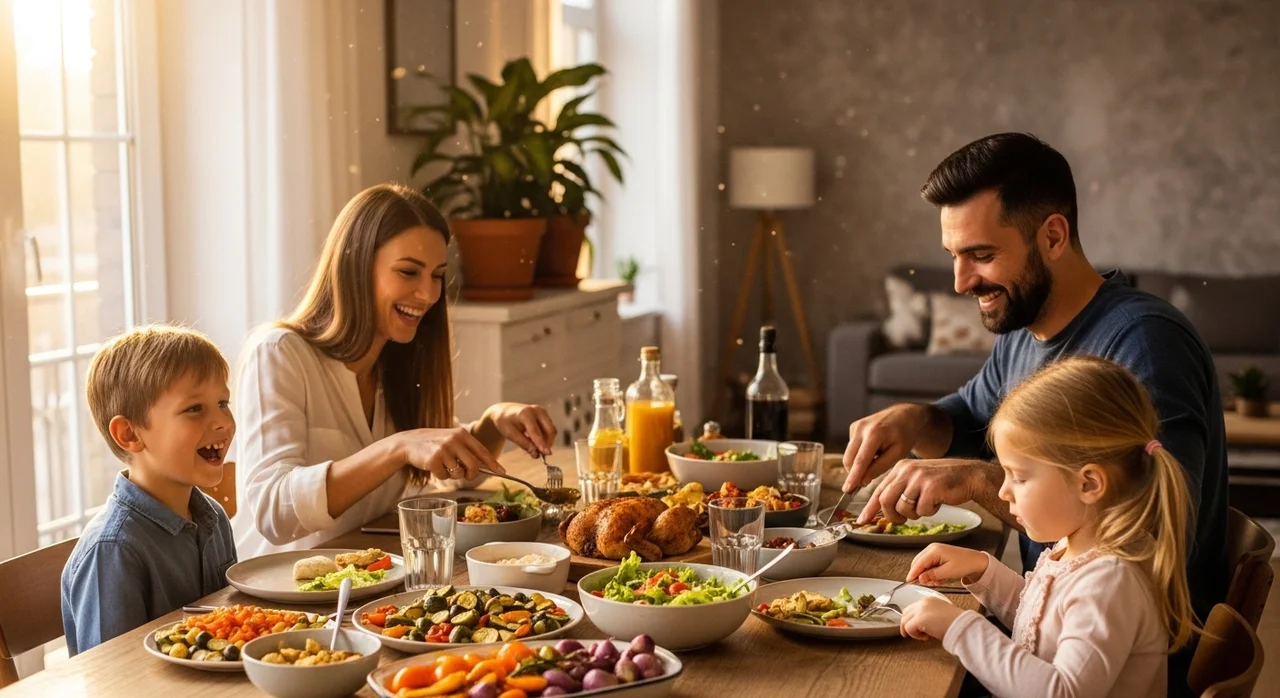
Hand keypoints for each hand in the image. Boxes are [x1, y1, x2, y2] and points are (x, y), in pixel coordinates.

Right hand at [393, 427, 504, 481]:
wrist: (409, 442)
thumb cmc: (435, 444)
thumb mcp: (453, 441)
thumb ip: (467, 450)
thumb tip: (486, 467)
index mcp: (462, 434)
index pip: (482, 451)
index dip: (493, 463)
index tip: (502, 471)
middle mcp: (455, 440)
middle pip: (474, 466)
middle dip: (471, 474)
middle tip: (465, 474)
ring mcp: (444, 450)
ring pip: (459, 473)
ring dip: (453, 474)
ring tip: (444, 465)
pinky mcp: (433, 460)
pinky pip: (444, 476)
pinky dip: (441, 475)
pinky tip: (434, 467)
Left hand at [481, 402, 557, 456]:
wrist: (505, 411)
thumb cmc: (506, 422)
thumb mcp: (510, 434)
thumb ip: (524, 443)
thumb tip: (536, 454)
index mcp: (525, 413)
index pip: (535, 431)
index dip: (541, 443)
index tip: (546, 453)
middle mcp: (537, 410)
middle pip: (550, 429)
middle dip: (548, 443)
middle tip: (543, 454)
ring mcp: (542, 411)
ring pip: (551, 430)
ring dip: (548, 441)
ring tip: (538, 449)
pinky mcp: (545, 414)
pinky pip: (550, 428)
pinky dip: (546, 437)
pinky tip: (538, 442)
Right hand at [842, 404, 932, 492]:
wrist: (904, 415)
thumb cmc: (904, 436)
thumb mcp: (898, 454)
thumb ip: (879, 468)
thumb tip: (862, 480)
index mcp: (875, 433)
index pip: (860, 460)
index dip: (853, 477)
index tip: (847, 489)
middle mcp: (861, 428)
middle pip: (850, 459)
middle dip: (854, 473)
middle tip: (865, 483)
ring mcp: (855, 426)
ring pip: (848, 455)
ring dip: (858, 464)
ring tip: (875, 462)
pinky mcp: (853, 427)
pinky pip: (851, 448)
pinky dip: (859, 455)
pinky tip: (873, 452)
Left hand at [857, 458, 985, 524]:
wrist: (968, 476)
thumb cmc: (941, 482)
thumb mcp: (916, 480)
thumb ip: (899, 490)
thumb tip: (881, 508)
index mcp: (900, 468)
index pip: (879, 491)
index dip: (869, 508)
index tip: (862, 520)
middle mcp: (906, 471)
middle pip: (886, 501)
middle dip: (892, 516)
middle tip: (902, 520)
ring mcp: (919, 478)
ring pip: (903, 508)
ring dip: (914, 514)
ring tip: (925, 506)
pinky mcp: (931, 487)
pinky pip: (922, 510)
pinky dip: (929, 512)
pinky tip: (937, 503)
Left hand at [899, 596, 965, 640]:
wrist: (962, 625)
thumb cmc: (956, 623)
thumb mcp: (941, 615)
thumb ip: (930, 616)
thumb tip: (922, 626)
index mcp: (929, 600)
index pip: (913, 609)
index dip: (913, 620)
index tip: (919, 629)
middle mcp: (923, 602)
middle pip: (905, 613)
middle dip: (908, 625)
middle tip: (917, 634)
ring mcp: (920, 609)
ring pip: (904, 621)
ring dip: (912, 631)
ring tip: (925, 636)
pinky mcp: (919, 619)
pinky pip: (908, 628)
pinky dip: (915, 635)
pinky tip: (927, 637)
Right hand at [906, 543, 989, 586]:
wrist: (976, 561)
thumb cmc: (965, 564)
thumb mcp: (948, 572)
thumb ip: (932, 575)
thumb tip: (919, 578)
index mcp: (934, 550)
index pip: (918, 563)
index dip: (913, 573)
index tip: (908, 582)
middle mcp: (932, 548)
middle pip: (918, 563)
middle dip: (921, 574)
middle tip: (927, 583)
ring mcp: (934, 550)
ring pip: (923, 564)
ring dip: (927, 574)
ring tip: (936, 581)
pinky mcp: (937, 554)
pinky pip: (929, 564)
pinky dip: (931, 572)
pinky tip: (938, 578)